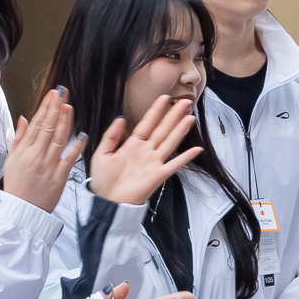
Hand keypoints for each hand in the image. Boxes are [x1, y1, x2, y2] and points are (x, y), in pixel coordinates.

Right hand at [1, 86, 81, 212]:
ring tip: (69, 106)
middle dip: (55, 108)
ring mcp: (48, 166)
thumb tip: (23, 118)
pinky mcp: (59, 177)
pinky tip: (82, 134)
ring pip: (58, 139)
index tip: (52, 94)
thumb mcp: (11, 160)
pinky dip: (76, 146)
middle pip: (48, 127)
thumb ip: (18, 138)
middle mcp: (36, 156)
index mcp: (23, 151)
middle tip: (62, 92)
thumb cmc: (17, 186)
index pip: (36, 123)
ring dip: (65, 121)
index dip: (45, 107)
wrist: (22, 211)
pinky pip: (69, 159)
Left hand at [85, 96, 201, 205]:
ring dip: (181, 130)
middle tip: (184, 102)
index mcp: (132, 145)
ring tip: (190, 117)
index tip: (164, 98)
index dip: (156, 111)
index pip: (147, 123)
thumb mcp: (102, 153)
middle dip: (173, 115)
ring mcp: (154, 162)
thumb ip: (111, 135)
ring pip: (170, 142)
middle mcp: (146, 151)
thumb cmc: (103, 180)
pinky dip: (186, 157)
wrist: (107, 200)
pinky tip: (196, 149)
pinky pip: (175, 164)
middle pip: (163, 129)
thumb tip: (121, 118)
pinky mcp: (158, 175)